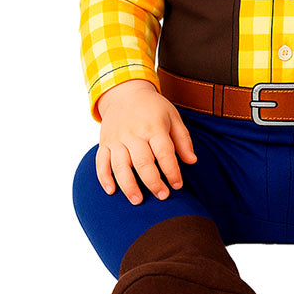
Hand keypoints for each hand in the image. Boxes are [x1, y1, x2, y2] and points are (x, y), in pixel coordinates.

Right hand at [96, 79, 197, 204]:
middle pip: (143, 162)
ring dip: (128, 186)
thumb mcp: (173, 117)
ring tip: (138, 201)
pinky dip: (104, 178)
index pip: (164, 153)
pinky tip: (111, 191)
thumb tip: (192, 161)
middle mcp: (134, 133)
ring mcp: (117, 139)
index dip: (172, 171)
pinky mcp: (104, 143)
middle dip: (153, 182)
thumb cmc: (153, 108)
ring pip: (120, 166)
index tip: (177, 185)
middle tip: (162, 196)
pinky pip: (101, 162)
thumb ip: (183, 140)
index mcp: (154, 126)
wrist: (125, 93)